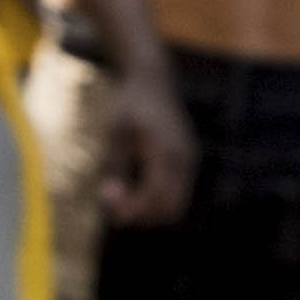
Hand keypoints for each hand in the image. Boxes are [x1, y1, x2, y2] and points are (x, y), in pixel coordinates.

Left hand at [81, 50, 197, 231]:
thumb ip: (113, 168)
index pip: (155, 194)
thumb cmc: (129, 107)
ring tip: (126, 201)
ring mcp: (189, 161)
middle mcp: (183, 159)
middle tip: (117, 211)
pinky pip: (178, 194)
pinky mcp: (189, 162)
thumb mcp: (114, 134)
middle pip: (171, 208)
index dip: (135, 210)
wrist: (153, 82)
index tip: (114, 215)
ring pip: (177, 205)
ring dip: (152, 212)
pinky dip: (159, 201)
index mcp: (164, 151)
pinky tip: (138, 190)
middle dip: (144, 216)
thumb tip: (110, 200)